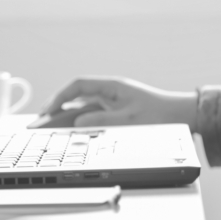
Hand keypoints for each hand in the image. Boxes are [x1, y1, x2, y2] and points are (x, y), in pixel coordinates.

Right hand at [39, 76, 196, 128]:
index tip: (48, 110)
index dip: (60, 96)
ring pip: (82, 109)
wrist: (181, 117)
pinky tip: (68, 134)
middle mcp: (110, 92)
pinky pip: (91, 117)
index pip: (78, 85)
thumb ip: (102, 120)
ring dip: (65, 119)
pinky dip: (79, 124)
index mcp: (112, 86)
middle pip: (76, 98)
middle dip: (56, 110)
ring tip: (47, 131)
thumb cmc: (160, 115)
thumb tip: (78, 121)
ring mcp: (112, 103)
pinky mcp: (116, 113)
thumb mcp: (129, 120)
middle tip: (38, 124)